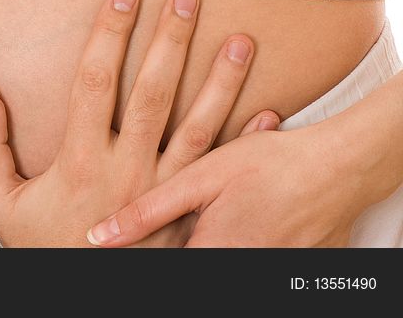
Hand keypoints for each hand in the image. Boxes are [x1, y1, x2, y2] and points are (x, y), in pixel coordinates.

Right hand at [0, 0, 276, 246]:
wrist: (84, 297)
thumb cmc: (43, 246)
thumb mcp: (0, 202)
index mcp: (79, 159)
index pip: (95, 80)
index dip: (108, 33)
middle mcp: (126, 169)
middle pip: (153, 92)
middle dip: (170, 40)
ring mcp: (163, 191)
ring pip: (199, 125)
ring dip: (221, 81)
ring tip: (241, 39)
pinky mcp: (186, 211)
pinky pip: (221, 170)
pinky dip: (246, 140)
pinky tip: (270, 110)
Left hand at [86, 120, 370, 247]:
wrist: (343, 168)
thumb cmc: (270, 165)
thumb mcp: (201, 178)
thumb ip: (147, 211)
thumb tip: (98, 236)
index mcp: (209, 255)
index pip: (161, 269)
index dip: (144, 257)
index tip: (122, 248)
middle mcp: (240, 274)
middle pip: (191, 264)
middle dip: (178, 246)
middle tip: (192, 221)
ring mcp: (268, 277)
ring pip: (220, 262)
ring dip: (208, 245)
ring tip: (229, 213)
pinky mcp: (290, 275)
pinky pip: (252, 264)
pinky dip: (244, 245)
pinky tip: (250, 219)